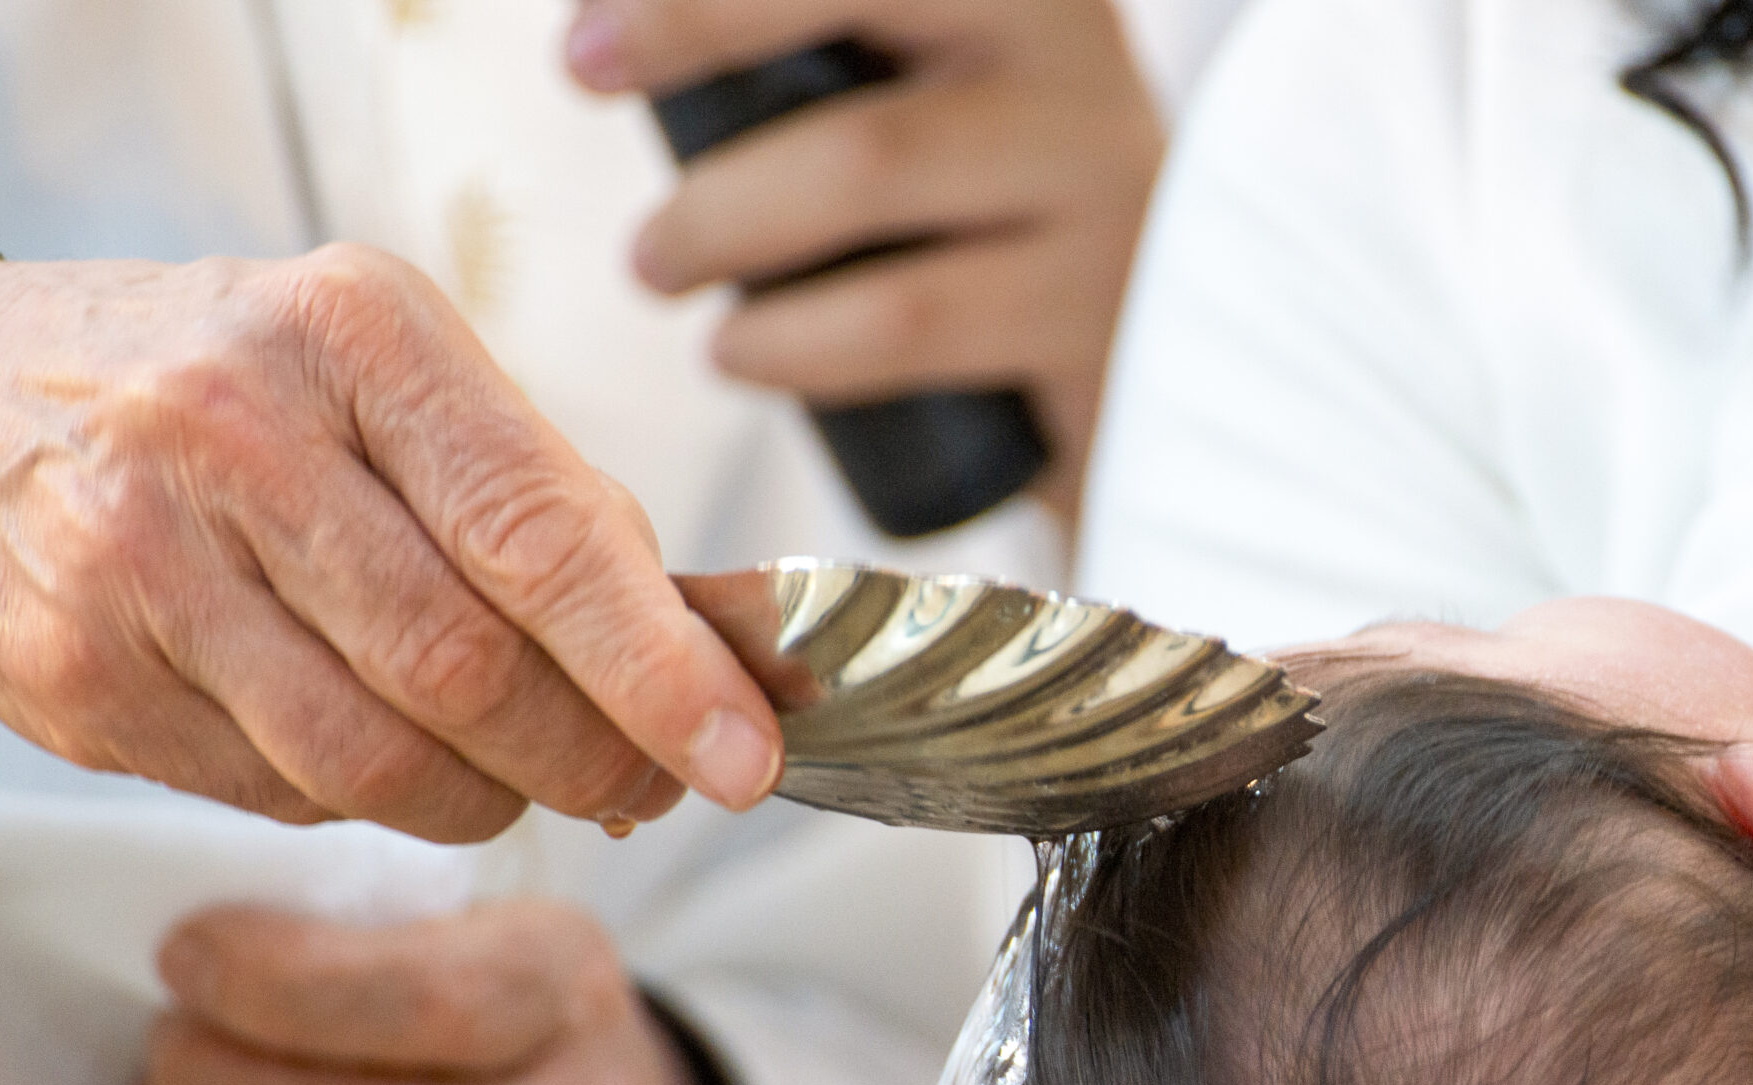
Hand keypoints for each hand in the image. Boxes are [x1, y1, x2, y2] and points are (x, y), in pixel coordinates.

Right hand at [0, 252, 782, 841]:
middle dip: (590, 759)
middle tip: (647, 784)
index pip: (542, 537)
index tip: (747, 755)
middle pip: (469, 673)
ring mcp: (139, 560)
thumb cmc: (237, 389)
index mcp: (353, 338)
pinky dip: (362, 798)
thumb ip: (545, 500)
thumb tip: (701, 663)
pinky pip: (281, 794)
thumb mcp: (395, 378)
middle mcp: (233, 434)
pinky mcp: (81, 671)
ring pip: (376, 761)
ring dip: (487, 798)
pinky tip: (374, 745)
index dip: (661, 672)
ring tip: (520, 771)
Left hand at [566, 0, 1166, 516]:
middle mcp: (1078, 51)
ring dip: (716, 215)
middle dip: (693, 19)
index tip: (593, 26)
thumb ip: (832, 49)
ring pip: (867, 162)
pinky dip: (789, 337)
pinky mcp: (1096, 319)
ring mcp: (1102, 184)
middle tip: (586, 74)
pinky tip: (738, 352)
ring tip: (657, 265)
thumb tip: (617, 28)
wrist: (1167, 381)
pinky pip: (906, 314)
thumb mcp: (941, 99)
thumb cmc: (1002, 228)